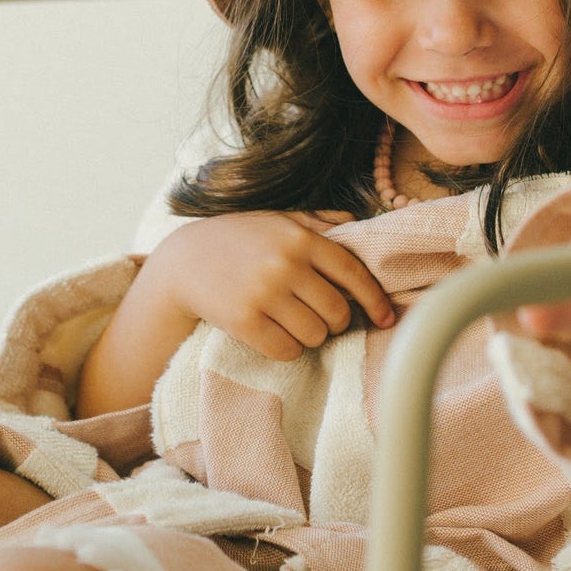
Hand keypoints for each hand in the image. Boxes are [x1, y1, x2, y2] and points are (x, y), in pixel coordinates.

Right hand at [147, 210, 396, 362]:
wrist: (183, 260)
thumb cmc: (239, 239)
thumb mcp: (278, 220)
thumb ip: (318, 221)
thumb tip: (358, 224)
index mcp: (301, 238)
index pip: (353, 274)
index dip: (376, 300)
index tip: (387, 319)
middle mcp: (286, 263)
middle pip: (337, 312)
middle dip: (335, 321)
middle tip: (321, 317)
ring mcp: (264, 293)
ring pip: (315, 335)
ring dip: (311, 336)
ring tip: (294, 323)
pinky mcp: (244, 321)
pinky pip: (287, 350)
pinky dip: (288, 349)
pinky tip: (276, 335)